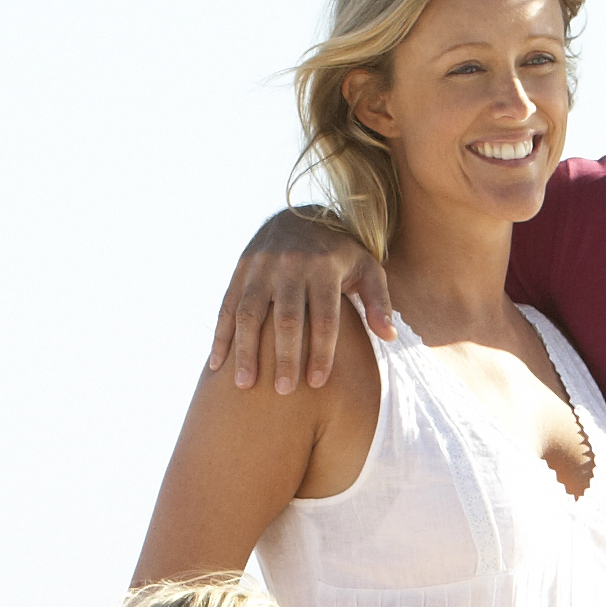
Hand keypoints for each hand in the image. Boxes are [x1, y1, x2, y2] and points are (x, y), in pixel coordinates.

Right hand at [206, 210, 392, 395]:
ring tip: (245, 385)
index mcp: (324, 267)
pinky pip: (227, 307)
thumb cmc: (339, 254)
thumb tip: (388, 336)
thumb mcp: (367, 267)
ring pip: (250, 313)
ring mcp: (261, 267)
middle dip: (285, 356)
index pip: (324, 317)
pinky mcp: (240, 270)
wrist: (299, 215)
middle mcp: (291, 265)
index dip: (322, 351)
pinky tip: (217, 366)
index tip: (318, 383)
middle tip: (285, 391)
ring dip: (245, 350)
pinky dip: (221, 337)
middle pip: (286, 318)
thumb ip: (379, 300)